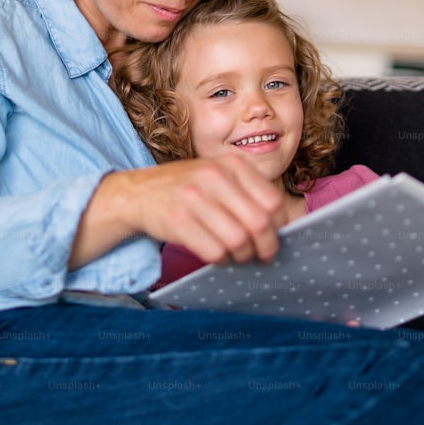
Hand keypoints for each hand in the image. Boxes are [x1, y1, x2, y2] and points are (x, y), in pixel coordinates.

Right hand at [71, 154, 286, 269]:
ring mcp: (194, 198)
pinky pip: (215, 251)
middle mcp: (214, 177)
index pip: (273, 201)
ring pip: (239, 241)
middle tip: (263, 255)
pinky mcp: (178, 221)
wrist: (137, 192)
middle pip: (260, 223)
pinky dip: (222, 260)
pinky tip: (217, 255)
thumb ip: (248, 192)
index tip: (275, 236)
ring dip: (243, 256)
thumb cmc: (187, 188)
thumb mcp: (218, 175)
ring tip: (238, 255)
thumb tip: (286, 221)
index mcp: (231, 164)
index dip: (280, 225)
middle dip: (266, 247)